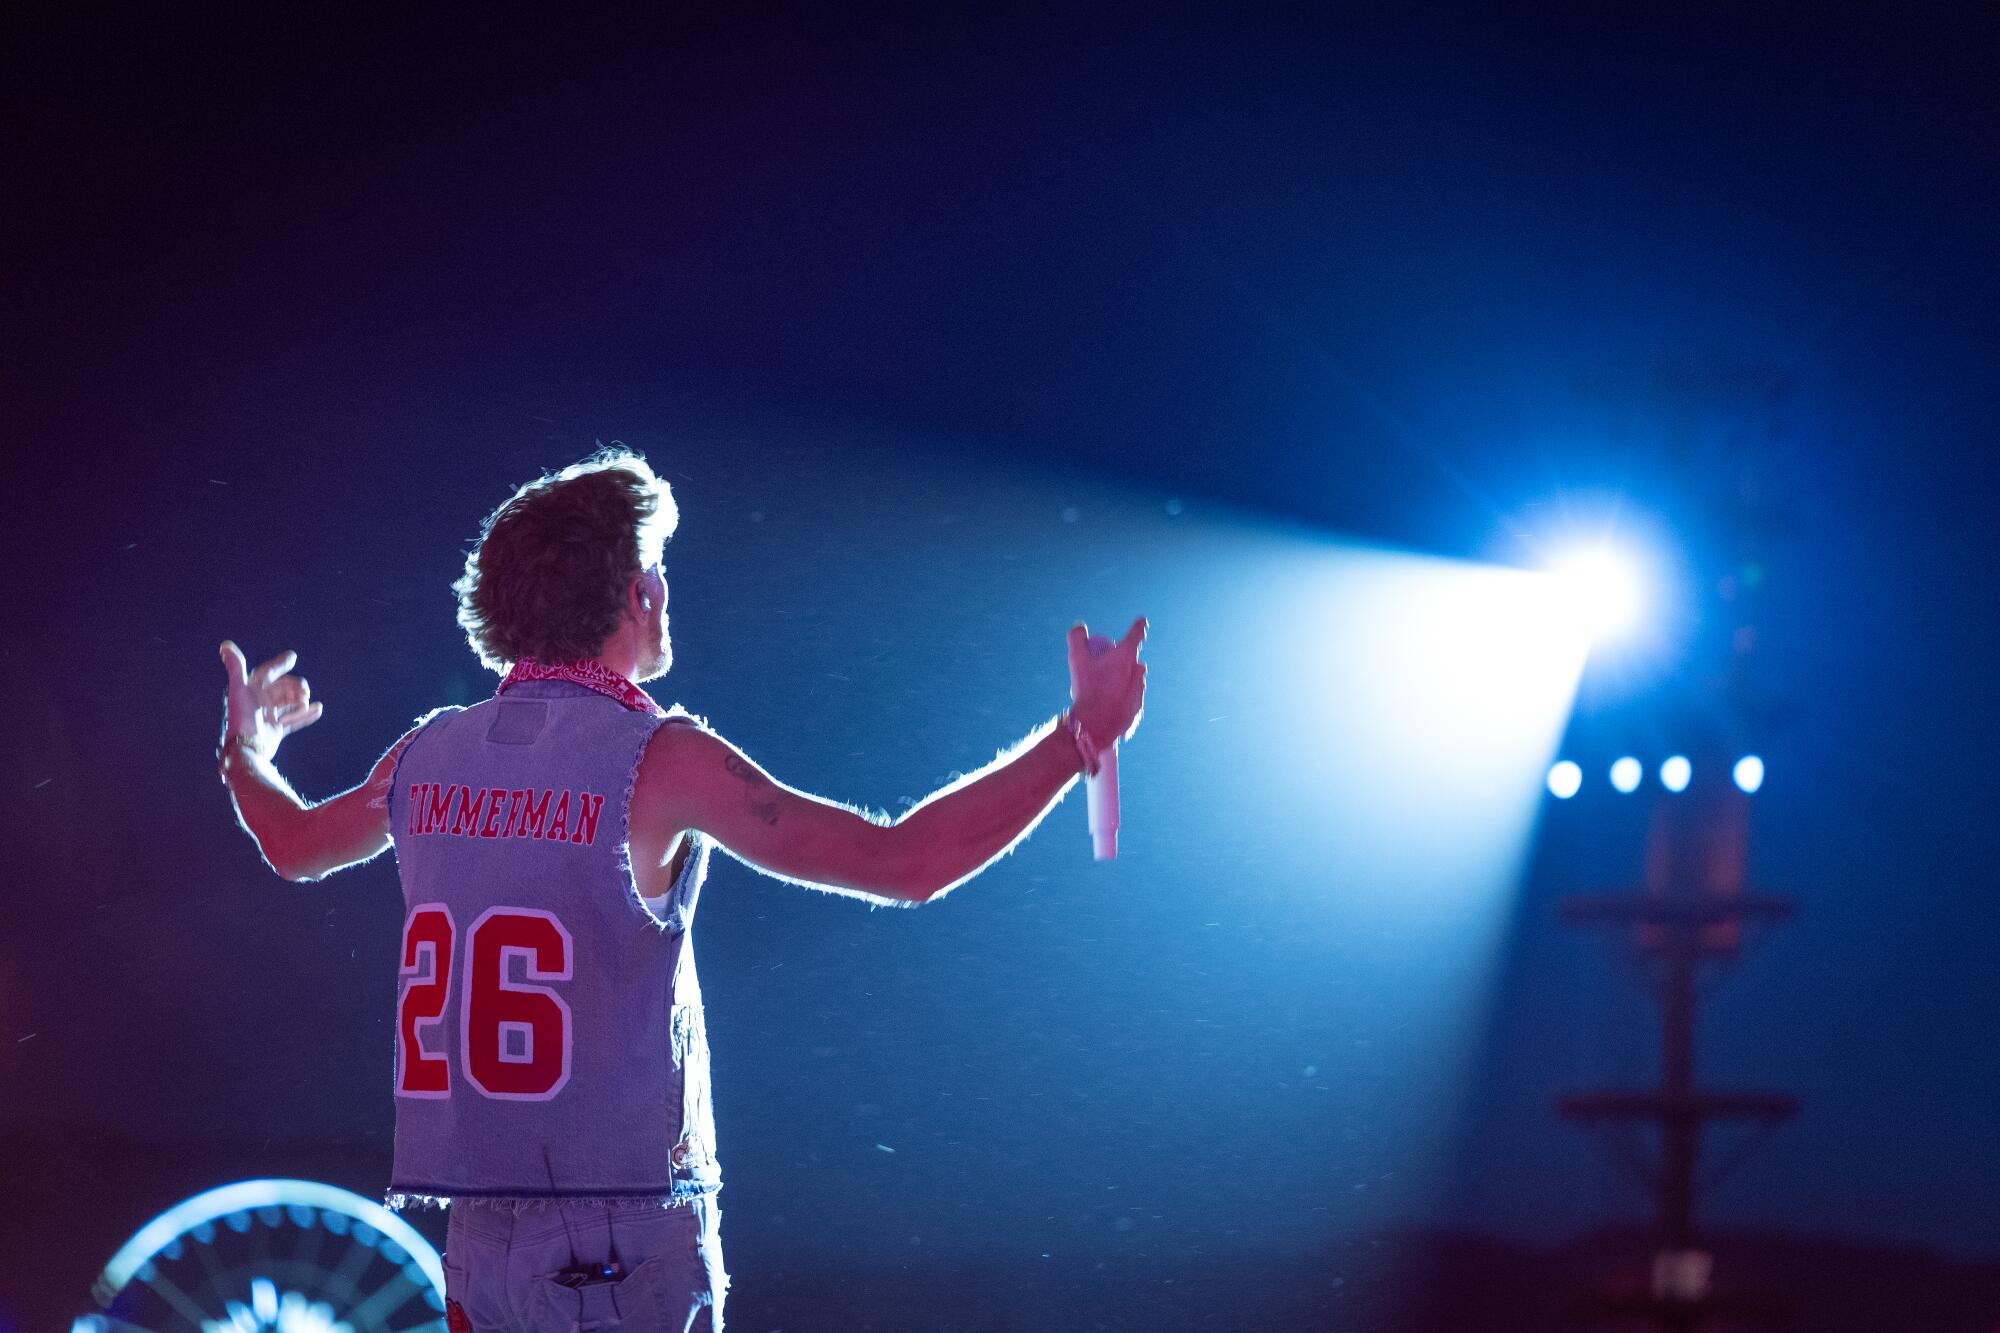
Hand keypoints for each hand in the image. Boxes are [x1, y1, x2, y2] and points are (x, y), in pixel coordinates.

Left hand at [219, 641, 323, 760]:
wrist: (247, 749)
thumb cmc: (242, 718)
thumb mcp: (240, 690)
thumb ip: (236, 667)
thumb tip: (225, 645)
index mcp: (249, 692)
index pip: (267, 674)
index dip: (278, 665)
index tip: (292, 657)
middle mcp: (258, 703)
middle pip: (281, 689)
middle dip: (294, 687)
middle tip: (304, 691)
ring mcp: (267, 717)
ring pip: (288, 703)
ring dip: (300, 700)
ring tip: (307, 702)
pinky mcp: (275, 731)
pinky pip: (293, 721)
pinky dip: (306, 715)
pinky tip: (318, 709)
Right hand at [1067, 617, 1147, 748]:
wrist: (1095, 723)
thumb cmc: (1087, 688)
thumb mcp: (1076, 659)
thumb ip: (1076, 638)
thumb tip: (1078, 625)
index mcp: (1126, 656)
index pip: (1136, 635)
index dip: (1138, 626)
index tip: (1141, 621)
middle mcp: (1137, 673)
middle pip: (1134, 661)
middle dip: (1125, 660)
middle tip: (1107, 666)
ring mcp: (1139, 692)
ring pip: (1133, 681)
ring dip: (1124, 680)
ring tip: (1104, 687)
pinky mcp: (1136, 710)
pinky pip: (1130, 700)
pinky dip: (1121, 698)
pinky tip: (1108, 704)